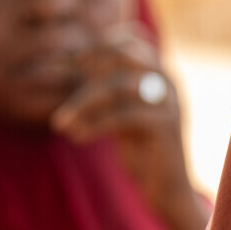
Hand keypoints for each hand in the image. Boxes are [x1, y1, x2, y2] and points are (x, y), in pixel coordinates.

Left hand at [51, 23, 209, 229]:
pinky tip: (76, 137)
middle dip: (87, 67)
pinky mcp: (165, 127)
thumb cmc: (140, 151)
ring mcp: (170, 103)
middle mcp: (169, 82)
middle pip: (123, 55)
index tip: (70, 65)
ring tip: (61, 123)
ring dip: (83, 103)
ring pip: (119, 86)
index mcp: (160, 73)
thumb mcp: (120, 111)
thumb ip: (104, 87)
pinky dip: (94, 125)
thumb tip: (63, 61)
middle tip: (60, 84)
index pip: (132, 38)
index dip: (99, 45)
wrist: (167, 191)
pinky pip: (123, 115)